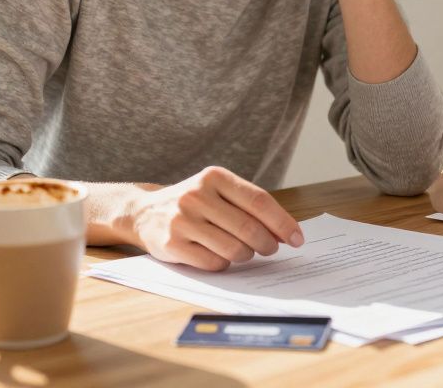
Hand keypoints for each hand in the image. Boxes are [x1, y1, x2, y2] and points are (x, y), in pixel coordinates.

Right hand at [124, 166, 303, 270]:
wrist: (145, 212)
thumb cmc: (195, 204)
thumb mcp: (219, 192)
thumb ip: (249, 207)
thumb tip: (285, 233)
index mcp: (214, 177)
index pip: (259, 201)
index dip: (283, 223)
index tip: (297, 238)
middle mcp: (197, 196)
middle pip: (249, 228)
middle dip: (267, 244)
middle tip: (271, 249)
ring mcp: (182, 221)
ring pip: (234, 249)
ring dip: (246, 255)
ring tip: (243, 251)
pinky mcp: (172, 245)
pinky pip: (214, 263)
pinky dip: (224, 264)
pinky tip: (219, 255)